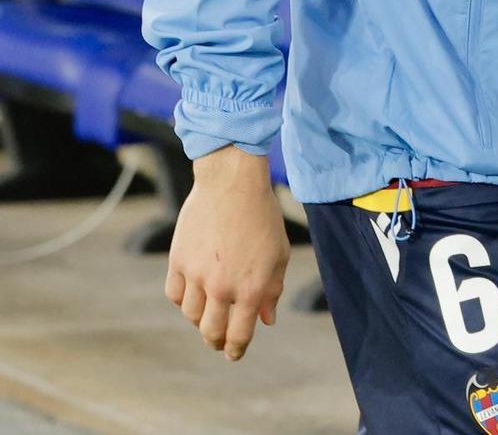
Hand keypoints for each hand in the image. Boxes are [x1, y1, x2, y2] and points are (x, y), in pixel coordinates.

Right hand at [165, 146, 288, 360]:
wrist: (232, 185)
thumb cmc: (262, 218)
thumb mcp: (279, 254)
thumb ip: (272, 290)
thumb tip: (266, 320)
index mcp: (250, 289)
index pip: (239, 334)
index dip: (236, 349)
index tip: (234, 354)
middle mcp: (221, 288)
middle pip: (211, 331)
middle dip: (216, 341)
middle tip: (219, 343)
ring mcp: (197, 276)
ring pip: (191, 315)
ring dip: (200, 321)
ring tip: (209, 317)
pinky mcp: (177, 261)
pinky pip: (175, 294)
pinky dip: (183, 300)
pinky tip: (193, 297)